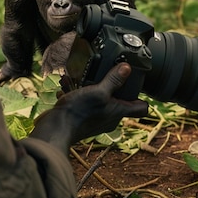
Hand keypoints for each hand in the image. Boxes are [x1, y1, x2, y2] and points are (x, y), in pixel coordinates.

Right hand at [29, 63, 147, 152]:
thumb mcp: (98, 91)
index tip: (136, 83)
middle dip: (110, 86)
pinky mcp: (81, 118)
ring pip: (97, 99)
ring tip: (79, 77)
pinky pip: (82, 102)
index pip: (141, 108)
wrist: (56, 128)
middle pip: (118, 100)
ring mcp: (95, 119)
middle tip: (104, 74)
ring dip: (89, 87)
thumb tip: (127, 68)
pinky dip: (76, 93)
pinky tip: (67, 85)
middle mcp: (109, 118)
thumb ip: (113, 80)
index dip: (142, 96)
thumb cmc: (79, 112)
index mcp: (118, 112)